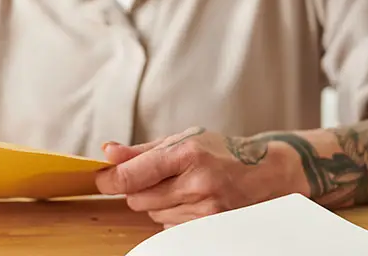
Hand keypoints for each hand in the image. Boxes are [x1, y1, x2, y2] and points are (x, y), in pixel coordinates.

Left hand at [95, 127, 304, 227]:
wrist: (266, 173)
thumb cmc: (219, 152)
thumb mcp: (181, 140)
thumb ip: (141, 150)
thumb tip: (107, 153)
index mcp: (187, 154)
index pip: (133, 175)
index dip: (110, 179)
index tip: (101, 179)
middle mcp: (198, 183)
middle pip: (138, 198)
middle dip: (137, 189)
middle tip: (154, 178)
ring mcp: (207, 209)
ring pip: (153, 214)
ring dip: (157, 202)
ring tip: (181, 187)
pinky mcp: (212, 227)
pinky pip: (170, 227)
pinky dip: (172, 215)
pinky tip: (191, 202)